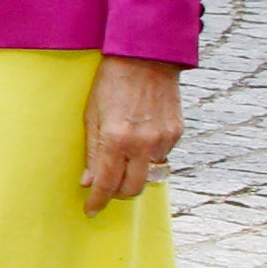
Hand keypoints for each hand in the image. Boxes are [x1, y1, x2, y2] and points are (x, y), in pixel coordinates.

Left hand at [85, 54, 183, 204]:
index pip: (107, 183)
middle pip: (132, 189)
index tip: (91, 210)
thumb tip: (89, 182)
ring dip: (135, 174)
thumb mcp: (92, 114)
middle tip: (106, 189)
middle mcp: (143, 143)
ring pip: (150, 174)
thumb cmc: (111, 82)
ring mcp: (163, 139)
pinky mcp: (177, 132)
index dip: (98, 201)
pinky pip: (161, 156)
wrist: (146, 56)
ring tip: (123, 159)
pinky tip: (140, 139)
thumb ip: (92, 151)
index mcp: (116, 138)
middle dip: (117, 194)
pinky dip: (149, 156)